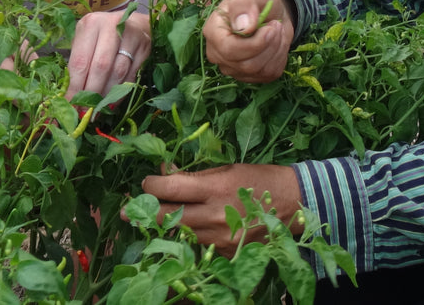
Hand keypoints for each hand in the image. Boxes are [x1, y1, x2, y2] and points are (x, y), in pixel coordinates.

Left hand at [66, 9, 150, 99]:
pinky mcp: (145, 47)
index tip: (70, 104)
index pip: (80, 61)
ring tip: (98, 108)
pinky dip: (122, 91)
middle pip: (100, 66)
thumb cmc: (104, 34)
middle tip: (86, 111)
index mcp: (91, 24)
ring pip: (118, 72)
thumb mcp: (87, 40)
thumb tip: (69, 97)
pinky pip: (132, 74)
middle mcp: (112, 26)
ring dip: (107, 94)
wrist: (136, 23)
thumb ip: (78, 63)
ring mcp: (132, 36)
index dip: (75, 86)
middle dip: (92, 92)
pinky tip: (113, 101)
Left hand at [141, 163, 303, 252]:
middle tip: (128, 211)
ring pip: (180, 233)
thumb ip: (196, 175)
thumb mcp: (228, 169)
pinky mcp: (224, 253)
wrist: (295, 205)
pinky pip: (198, 245)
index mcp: (214, 188)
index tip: (146, 183)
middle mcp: (214, 216)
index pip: (170, 189)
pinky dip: (192, 235)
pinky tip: (194, 227)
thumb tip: (165, 174)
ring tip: (158, 216)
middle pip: (166, 217)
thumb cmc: (261, 179)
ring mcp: (219, 239)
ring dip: (167, 224)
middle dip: (145, 211)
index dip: (151, 186)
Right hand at [205, 0, 293, 82]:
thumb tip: (243, 27)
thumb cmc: (256, 1)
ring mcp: (234, 69)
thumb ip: (244, 6)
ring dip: (276, 49)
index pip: (229, 50)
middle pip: (246, 65)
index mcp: (213, 33)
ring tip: (277, 30)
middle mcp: (219, 55)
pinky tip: (277, 43)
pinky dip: (279, 57)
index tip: (271, 28)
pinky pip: (270, 74)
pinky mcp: (251, 76)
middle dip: (269, 45)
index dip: (254, 43)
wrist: (269, 12)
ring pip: (260, 71)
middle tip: (277, 25)